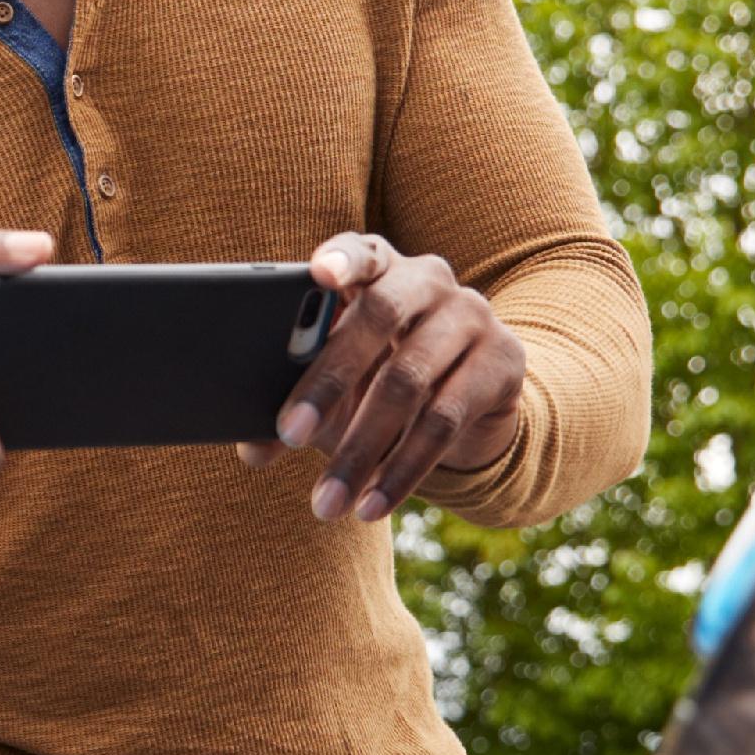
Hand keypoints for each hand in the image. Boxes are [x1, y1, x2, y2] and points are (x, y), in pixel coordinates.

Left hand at [249, 233, 526, 521]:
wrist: (472, 400)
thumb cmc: (379, 378)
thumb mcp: (337, 386)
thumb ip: (293, 404)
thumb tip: (251, 450)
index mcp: (379, 267)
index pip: (360, 250)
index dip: (341, 258)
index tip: (318, 274)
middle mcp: (428, 279)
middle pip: (379, 316)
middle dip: (328, 379)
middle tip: (292, 434)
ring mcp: (471, 315)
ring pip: (408, 380)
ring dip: (362, 449)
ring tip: (326, 501)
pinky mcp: (503, 360)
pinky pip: (445, 420)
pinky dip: (402, 470)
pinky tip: (372, 504)